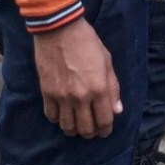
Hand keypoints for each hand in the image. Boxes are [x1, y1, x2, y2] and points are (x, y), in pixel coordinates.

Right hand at [32, 18, 121, 138]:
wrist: (60, 31)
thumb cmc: (88, 43)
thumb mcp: (107, 61)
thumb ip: (113, 88)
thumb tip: (117, 110)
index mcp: (99, 88)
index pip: (104, 120)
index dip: (106, 129)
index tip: (105, 130)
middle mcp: (80, 97)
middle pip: (85, 128)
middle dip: (91, 133)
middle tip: (93, 131)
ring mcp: (62, 97)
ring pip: (67, 127)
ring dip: (74, 130)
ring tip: (78, 126)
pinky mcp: (46, 93)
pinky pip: (52, 116)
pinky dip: (58, 120)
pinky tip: (63, 115)